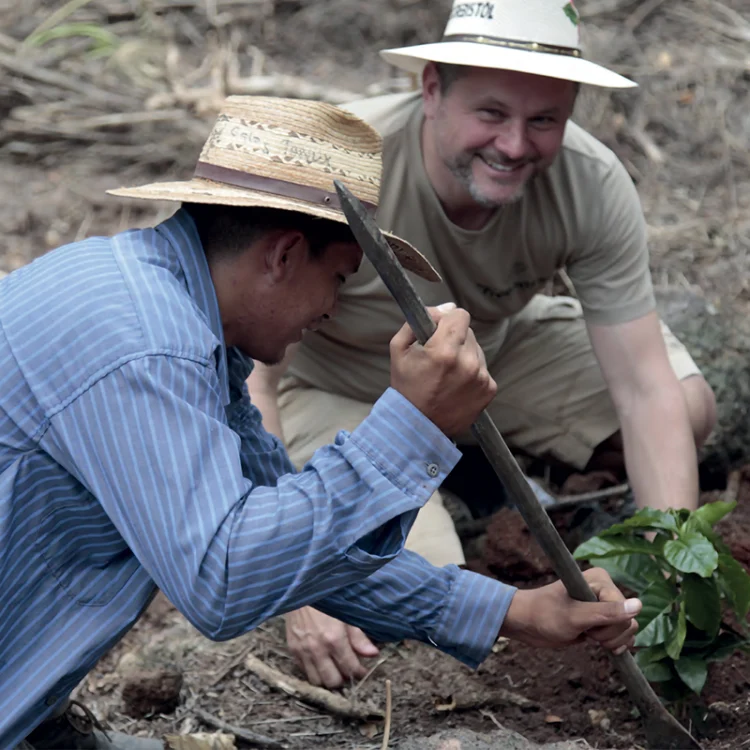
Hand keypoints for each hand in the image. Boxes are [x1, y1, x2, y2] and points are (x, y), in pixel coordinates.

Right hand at [285, 607, 378, 687]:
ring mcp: (303, 651)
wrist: (302, 588)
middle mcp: (317, 649)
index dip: (359, 672)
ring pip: (316, 681)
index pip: (350, 669)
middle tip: (348, 670)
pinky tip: (320, 661)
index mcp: (334, 639)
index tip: (363, 670)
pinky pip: (303, 671)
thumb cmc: (327, 599)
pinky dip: (313, 671)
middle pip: (333, 681)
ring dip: (327, 678)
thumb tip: (373, 654)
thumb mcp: (347, 614)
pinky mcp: (292, 649)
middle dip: (343, 679)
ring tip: (334, 668)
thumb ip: (359, 637)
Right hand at [389, 303, 496, 435]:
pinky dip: (472, 373)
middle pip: (469, 332)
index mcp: (445, 351)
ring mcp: (481, 378)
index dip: (448, 319)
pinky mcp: (489, 390)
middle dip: (455, 338)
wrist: (417, 427)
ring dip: (464, 356)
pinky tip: (456, 385)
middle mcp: (467, 363)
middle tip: (439, 357)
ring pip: (477, 350)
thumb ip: (418, 321)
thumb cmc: (406, 388)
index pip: (460, 315)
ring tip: (447, 374)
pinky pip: (483, 369)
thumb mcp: (398, 349)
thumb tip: (444, 308)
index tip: (439, 330)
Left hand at [499, 568, 641, 653]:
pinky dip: (614, 644)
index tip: (586, 625)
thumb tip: (639, 605)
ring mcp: (604, 605)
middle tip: (585, 631)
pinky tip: (599, 643)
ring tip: (587, 635)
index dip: (608, 626)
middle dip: (610, 635)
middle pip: (629, 621)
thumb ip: (607, 613)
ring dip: (610, 641)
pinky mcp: (601, 619)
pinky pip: (622, 634)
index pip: (625, 610)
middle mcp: (606, 590)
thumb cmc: (546, 616)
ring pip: (628, 630)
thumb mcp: (576, 617)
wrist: (527, 624)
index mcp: (601, 580)